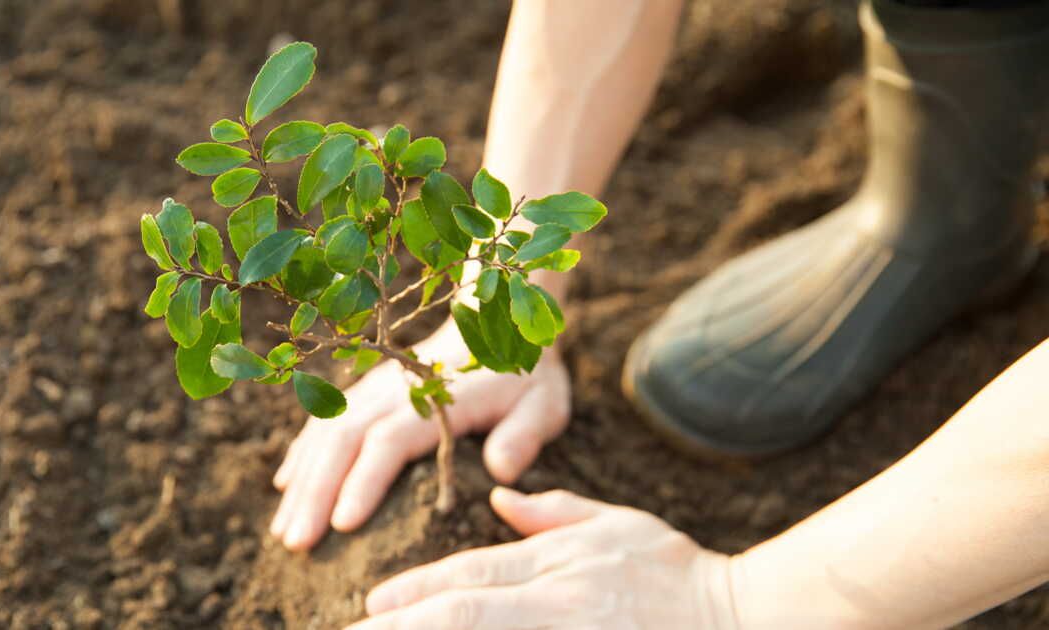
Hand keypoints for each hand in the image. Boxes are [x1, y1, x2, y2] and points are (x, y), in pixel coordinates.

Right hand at [269, 323, 570, 550]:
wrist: (496, 322)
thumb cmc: (524, 376)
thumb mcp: (543, 404)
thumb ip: (523, 436)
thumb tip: (501, 471)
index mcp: (436, 398)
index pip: (390, 441)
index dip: (364, 482)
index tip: (342, 525)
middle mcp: (395, 391)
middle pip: (343, 440)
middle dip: (316, 493)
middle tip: (296, 543)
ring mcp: (374, 388)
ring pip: (326, 433)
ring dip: (302, 482)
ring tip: (284, 531)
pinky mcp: (365, 391)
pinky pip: (324, 420)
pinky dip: (302, 453)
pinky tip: (286, 487)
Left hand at [350, 488, 738, 629]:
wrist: (744, 615)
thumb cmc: (678, 571)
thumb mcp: (616, 525)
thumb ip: (553, 513)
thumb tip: (500, 497)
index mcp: (558, 563)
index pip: (468, 576)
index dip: (414, 591)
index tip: (372, 604)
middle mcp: (556, 603)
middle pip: (461, 615)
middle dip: (400, 627)